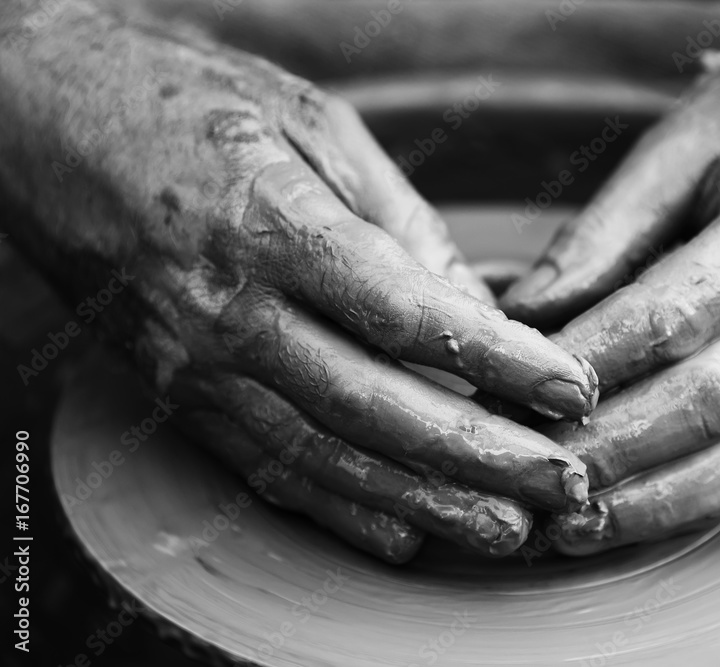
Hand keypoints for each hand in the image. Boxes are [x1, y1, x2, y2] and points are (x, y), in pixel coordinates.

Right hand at [0, 4, 596, 561]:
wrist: (43, 123)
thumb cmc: (190, 105)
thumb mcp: (316, 129)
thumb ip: (402, 225)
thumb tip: (478, 315)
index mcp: (271, 228)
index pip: (408, 319)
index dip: (500, 364)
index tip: (570, 389)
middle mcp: (229, 314)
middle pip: (376, 408)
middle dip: (481, 455)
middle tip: (562, 483)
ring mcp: (195, 367)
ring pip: (326, 457)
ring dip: (423, 503)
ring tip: (506, 529)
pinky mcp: (177, 395)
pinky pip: (266, 468)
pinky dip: (340, 510)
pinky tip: (405, 536)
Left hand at [501, 5, 719, 553]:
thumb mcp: (685, 141)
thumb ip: (605, 231)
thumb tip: (522, 315)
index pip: (680, 310)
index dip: (592, 360)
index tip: (514, 391)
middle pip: (713, 398)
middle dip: (611, 446)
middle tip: (525, 470)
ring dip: (652, 501)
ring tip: (567, 527)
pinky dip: (697, 503)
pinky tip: (631, 520)